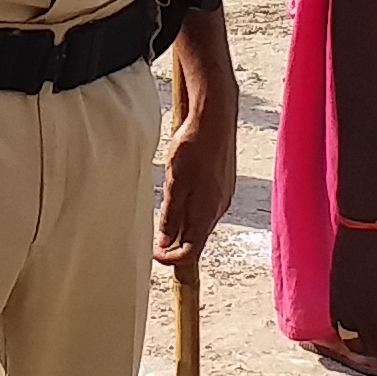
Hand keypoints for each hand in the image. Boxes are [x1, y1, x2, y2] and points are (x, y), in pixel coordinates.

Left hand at [153, 33, 240, 265]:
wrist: (215, 116)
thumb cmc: (194, 147)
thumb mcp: (175, 183)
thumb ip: (171, 215)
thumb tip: (165, 243)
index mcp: (207, 212)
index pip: (191, 252)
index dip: (172, 259)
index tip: (154, 255)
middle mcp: (219, 208)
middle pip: (197, 239)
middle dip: (176, 245)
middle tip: (154, 241)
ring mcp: (223, 195)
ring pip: (202, 223)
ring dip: (183, 227)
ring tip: (164, 218)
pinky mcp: (223, 183)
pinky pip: (206, 207)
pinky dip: (191, 211)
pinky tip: (180, 197)